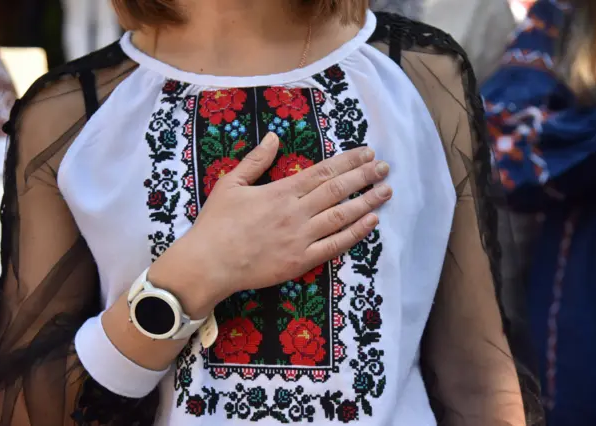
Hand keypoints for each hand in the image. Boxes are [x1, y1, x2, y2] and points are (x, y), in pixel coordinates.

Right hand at [149, 132, 391, 316]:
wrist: (209, 263)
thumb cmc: (216, 223)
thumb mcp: (230, 183)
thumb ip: (255, 160)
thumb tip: (274, 137)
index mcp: (281, 191)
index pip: (322, 171)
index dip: (348, 161)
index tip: (367, 153)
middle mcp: (296, 212)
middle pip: (337, 190)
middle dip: (364, 177)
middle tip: (385, 167)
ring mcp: (301, 238)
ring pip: (341, 216)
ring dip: (367, 202)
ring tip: (386, 191)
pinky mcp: (301, 261)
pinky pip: (334, 245)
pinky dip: (355, 233)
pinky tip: (371, 221)